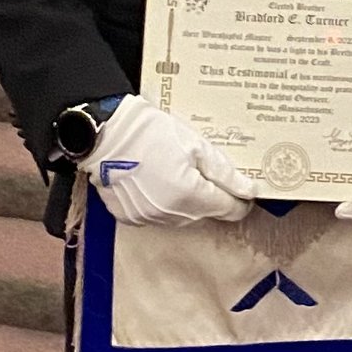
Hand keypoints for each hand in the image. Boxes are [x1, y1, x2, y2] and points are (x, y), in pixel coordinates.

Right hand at [81, 97, 252, 226]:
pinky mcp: (130, 218)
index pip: (229, 210)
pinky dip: (162, 202)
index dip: (239, 200)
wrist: (103, 134)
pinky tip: (156, 179)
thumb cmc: (150, 132)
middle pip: (206, 213)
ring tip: (176, 170)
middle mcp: (171, 215)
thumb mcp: (195, 144)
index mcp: (191, 196)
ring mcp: (149, 219)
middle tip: (204, 168)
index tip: (241, 188)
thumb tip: (249, 190)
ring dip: (186, 200)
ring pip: (182, 216)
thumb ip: (224, 172)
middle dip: (211, 195)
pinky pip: (158, 215)